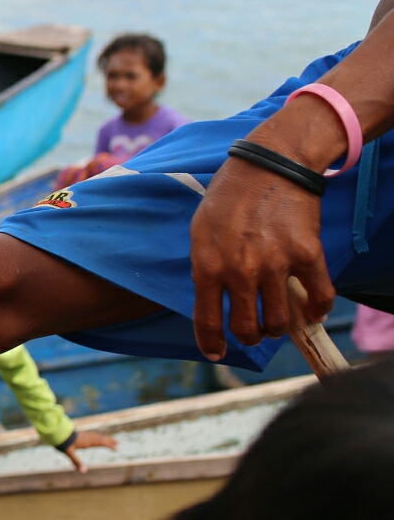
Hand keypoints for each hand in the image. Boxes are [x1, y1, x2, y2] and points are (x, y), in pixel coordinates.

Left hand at [56, 429, 117, 472]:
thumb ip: (77, 462)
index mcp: (87, 442)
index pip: (101, 443)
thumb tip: (84, 471)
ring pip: (98, 436)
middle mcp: (88, 437)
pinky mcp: (82, 434)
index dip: (109, 445)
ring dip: (105, 438)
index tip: (116, 448)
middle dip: (110, 441)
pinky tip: (100, 438)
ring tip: (112, 440)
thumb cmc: (64, 443)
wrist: (57, 433)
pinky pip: (94, 435)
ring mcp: (85, 434)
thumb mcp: (70, 454)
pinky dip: (99, 437)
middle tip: (118, 443)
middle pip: (101, 438)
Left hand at [190, 118, 337, 360]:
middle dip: (249, 337)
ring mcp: (275, 265)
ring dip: (278, 327)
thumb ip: (204, 268)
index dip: (211, 344)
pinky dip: (317, 311)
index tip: (216, 353)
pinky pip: (319, 298)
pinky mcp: (307, 255)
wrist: (270, 166)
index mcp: (208, 266)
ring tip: (276, 320)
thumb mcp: (200, 233)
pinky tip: (311, 312)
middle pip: (247, 329)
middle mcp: (240, 271)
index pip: (207, 320)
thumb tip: (211, 301)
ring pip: (280, 321)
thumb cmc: (228, 198)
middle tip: (252, 332)